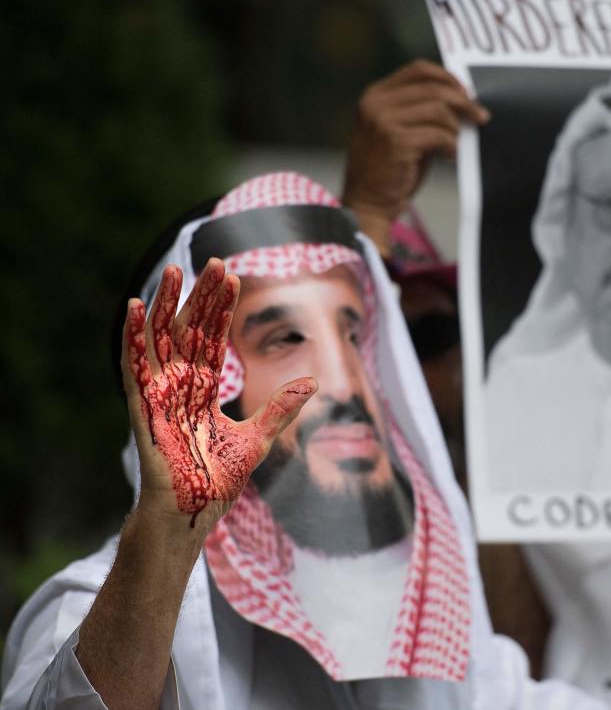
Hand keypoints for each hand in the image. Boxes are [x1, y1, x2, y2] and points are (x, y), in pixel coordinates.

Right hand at [121, 258, 315, 532]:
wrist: (197, 513)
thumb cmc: (220, 482)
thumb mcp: (259, 438)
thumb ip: (281, 408)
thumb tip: (311, 381)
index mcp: (203, 390)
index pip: (213, 339)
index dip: (221, 309)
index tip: (234, 277)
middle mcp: (180, 385)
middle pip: (189, 330)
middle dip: (201, 297)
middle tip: (216, 262)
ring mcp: (160, 394)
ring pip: (161, 339)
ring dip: (164, 304)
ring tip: (172, 271)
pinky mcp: (145, 407)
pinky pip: (135, 366)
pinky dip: (134, 336)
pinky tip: (136, 307)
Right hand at [341, 59, 489, 253]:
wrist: (368, 203)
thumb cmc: (389, 169)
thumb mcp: (398, 130)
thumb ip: (420, 111)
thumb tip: (461, 99)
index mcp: (375, 95)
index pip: (418, 70)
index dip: (448, 77)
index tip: (466, 92)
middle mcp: (376, 104)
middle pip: (433, 88)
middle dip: (463, 102)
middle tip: (480, 116)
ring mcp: (384, 121)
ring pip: (439, 110)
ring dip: (456, 127)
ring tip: (455, 144)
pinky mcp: (396, 142)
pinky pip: (439, 134)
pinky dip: (450, 144)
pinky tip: (449, 156)